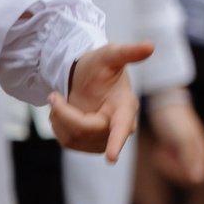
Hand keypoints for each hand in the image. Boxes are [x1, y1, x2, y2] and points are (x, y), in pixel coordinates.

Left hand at [50, 41, 151, 161]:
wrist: (88, 78)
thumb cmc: (100, 66)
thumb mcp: (111, 55)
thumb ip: (128, 52)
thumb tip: (149, 45)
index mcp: (126, 106)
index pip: (122, 126)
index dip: (116, 142)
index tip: (111, 157)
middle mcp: (120, 127)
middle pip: (85, 131)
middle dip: (64, 114)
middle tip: (54, 95)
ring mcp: (105, 139)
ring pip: (74, 139)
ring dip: (59, 119)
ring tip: (61, 102)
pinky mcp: (90, 145)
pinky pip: (68, 142)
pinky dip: (58, 126)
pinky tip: (63, 114)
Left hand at [145, 98, 203, 185]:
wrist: (163, 104)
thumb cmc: (175, 120)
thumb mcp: (182, 139)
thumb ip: (190, 159)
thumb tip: (197, 179)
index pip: (196, 177)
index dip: (182, 174)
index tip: (171, 160)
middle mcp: (198, 154)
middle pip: (185, 176)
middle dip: (171, 168)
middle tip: (163, 153)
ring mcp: (186, 153)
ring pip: (176, 171)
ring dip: (166, 163)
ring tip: (162, 148)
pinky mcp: (176, 151)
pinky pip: (169, 164)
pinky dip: (162, 159)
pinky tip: (160, 147)